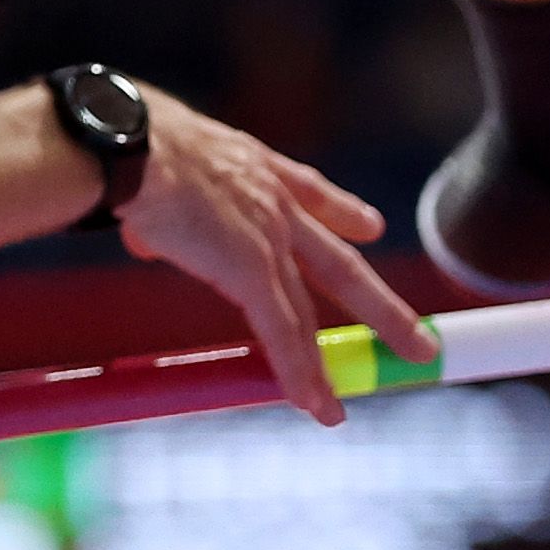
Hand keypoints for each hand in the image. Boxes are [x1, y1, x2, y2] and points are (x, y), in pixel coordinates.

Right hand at [107, 90, 434, 425]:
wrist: (132, 145)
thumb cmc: (129, 143)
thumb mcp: (160, 164)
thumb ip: (163, 204)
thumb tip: (141, 230)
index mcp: (254, 166)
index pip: (311, 192)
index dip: (343, 213)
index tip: (371, 227)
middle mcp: (273, 203)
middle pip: (340, 264)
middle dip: (381, 305)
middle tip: (419, 339)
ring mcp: (268, 240)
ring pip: (314, 310)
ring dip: (342, 357)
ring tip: (362, 397)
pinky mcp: (250, 272)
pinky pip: (281, 332)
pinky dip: (298, 372)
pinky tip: (316, 405)